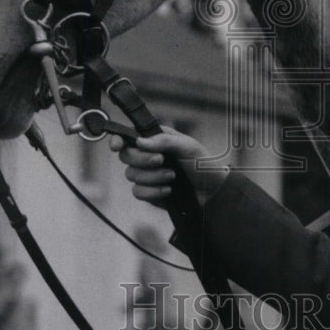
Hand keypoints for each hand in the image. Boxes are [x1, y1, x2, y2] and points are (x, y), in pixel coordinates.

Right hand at [109, 126, 228, 205]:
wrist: (212, 191)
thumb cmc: (202, 163)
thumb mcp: (187, 146)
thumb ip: (163, 141)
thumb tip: (139, 141)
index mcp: (155, 140)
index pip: (129, 137)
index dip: (118, 140)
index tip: (117, 146)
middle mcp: (148, 155)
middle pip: (126, 156)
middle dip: (142, 159)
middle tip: (161, 160)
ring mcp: (147, 175)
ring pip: (131, 175)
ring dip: (153, 177)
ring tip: (173, 176)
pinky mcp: (149, 192)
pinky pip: (138, 192)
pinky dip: (153, 192)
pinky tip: (168, 190)